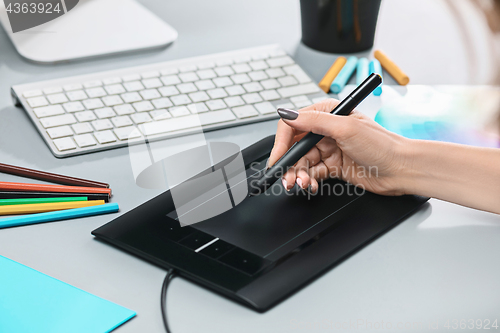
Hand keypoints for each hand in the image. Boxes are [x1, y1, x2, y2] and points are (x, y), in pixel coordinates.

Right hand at [268, 99, 410, 194]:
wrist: (401, 169)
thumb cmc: (382, 144)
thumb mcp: (345, 128)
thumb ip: (314, 121)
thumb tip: (287, 113)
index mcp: (326, 114)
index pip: (293, 125)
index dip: (281, 142)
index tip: (277, 158)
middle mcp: (325, 131)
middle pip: (294, 147)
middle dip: (288, 164)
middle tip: (287, 178)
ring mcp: (328, 149)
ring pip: (302, 163)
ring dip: (298, 174)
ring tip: (302, 183)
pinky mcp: (332, 166)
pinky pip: (312, 174)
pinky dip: (308, 180)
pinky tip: (311, 185)